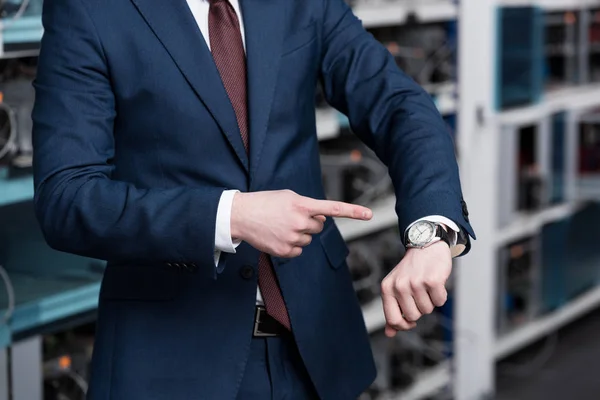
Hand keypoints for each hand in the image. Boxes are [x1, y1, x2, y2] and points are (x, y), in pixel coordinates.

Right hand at [231, 190, 371, 257]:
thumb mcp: (288, 196)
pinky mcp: (285, 251)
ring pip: (309, 239)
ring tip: (281, 226)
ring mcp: (293, 238)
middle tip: (291, 217)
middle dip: (310, 223)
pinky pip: (299, 250)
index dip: (353, 212)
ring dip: (299, 233)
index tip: (369, 215)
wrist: (241, 215)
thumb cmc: (265, 203)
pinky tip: (277, 236)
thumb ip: (308, 206)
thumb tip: (322, 220)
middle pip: (319, 227)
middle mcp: (300, 222)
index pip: (333, 209)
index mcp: (302, 205)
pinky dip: (291, 245)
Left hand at [380, 241, 451, 336]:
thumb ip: (393, 309)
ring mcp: (416, 283)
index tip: (411, 320)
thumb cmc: (411, 270)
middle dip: (420, 308)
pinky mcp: (432, 280)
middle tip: (420, 292)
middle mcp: (399, 286)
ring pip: (428, 310)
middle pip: (414, 317)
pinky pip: (440, 301)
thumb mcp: (396, 287)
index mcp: (387, 288)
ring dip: (431, 301)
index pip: (393, 320)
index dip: (404, 325)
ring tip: (426, 285)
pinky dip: (441, 295)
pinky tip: (436, 283)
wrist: (425, 245)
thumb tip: (389, 333)